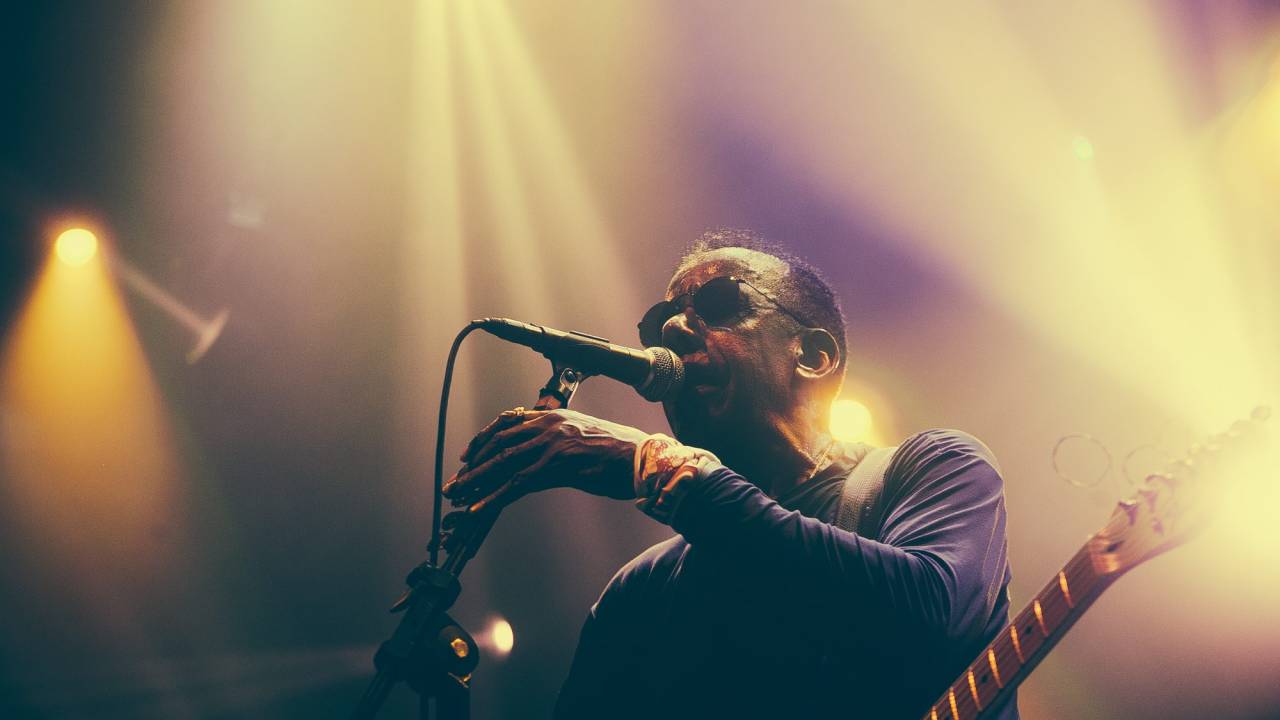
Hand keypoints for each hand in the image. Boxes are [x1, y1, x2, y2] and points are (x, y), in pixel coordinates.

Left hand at [442, 407, 651, 511]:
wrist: (642, 458)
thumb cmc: (617, 451)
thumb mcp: (582, 434)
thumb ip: (557, 438)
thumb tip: (537, 454)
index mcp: (554, 415)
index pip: (507, 422)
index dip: (483, 439)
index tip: (468, 455)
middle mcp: (548, 425)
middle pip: (499, 443)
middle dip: (473, 465)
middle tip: (456, 482)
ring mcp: (551, 445)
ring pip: (503, 463)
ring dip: (476, 481)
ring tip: (458, 495)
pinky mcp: (556, 467)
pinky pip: (517, 484)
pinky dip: (494, 498)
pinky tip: (479, 508)